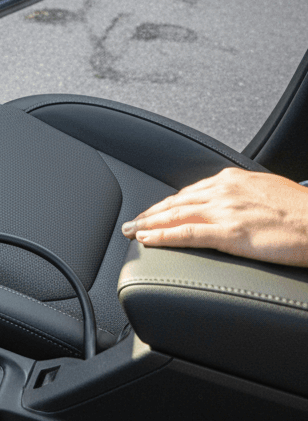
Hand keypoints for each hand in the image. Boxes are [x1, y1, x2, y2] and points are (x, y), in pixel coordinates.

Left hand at [121, 167, 307, 267]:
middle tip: (131, 222)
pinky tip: (148, 240)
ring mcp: (224, 211)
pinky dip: (163, 236)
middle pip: (175, 203)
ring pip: (175, 216)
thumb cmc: (301, 212)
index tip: (152, 213)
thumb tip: (232, 205)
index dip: (166, 205)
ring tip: (133, 232)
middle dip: (150, 214)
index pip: (188, 193)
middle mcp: (222, 190)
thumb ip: (241, 197)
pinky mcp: (231, 233)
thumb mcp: (265, 192)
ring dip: (149, 224)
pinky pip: (188, 235)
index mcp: (230, 180)